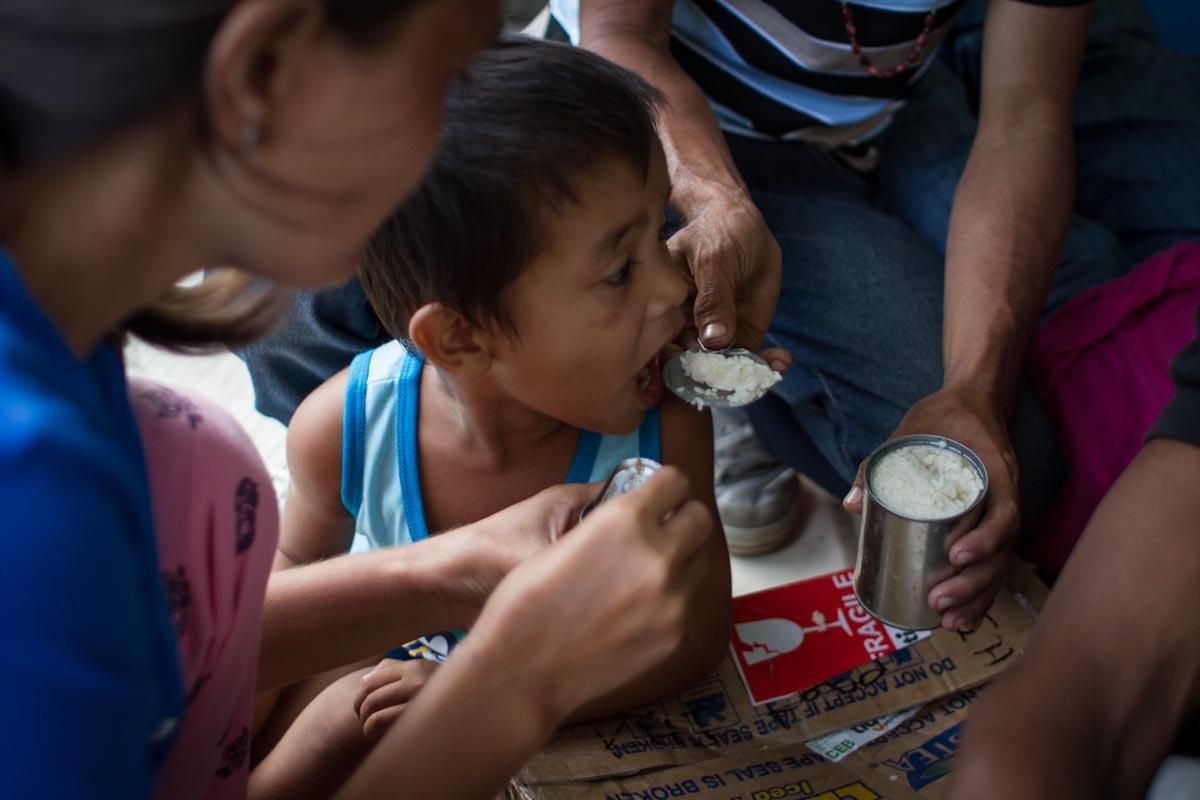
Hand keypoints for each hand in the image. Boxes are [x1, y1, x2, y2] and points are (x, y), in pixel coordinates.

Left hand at [355, 658, 440, 739]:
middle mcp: (417, 681)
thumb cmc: (443, 688)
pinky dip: (375, 732)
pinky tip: (378, 736)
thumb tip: (365, 681)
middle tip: (362, 720)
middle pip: (371, 697)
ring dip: (367, 725)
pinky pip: (387, 727)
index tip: (359, 707)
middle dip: (360, 711)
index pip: (372, 681)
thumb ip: (393, 669)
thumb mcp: (422, 670)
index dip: (359, 696)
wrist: (476, 698)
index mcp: (415, 666)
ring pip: (376, 715)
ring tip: (369, 730)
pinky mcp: (421, 722)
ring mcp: (420, 702)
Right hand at [464, 467, 713, 724]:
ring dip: (679, 557)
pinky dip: (667, 599)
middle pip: (700, 518)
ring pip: (698, 562)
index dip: (665, 485)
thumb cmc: (525, 601)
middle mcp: (658, 555)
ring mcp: (672, 599)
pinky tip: (634, 608)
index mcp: (626, 520)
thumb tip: (632, 513)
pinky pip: (683, 604)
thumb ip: (608, 521)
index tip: (660, 492)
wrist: (520, 669)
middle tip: (664, 524)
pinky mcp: (673, 636)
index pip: (676, 481)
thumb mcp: (561, 536)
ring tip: (646, 569)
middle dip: (684, 516)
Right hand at [669, 180, 784, 366]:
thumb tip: (712, 340)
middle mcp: (685, 327)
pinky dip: (767, 363)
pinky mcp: (741, 334)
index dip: (682, 367)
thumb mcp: (714, 260)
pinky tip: (782, 360)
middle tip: (743, 380)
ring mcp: (715, 334)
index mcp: (665, 309)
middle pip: (695, 365)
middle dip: (720, 378)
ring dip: (749, 374)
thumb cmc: (718, 232)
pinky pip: (750, 357)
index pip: (667, 345)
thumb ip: (713, 300)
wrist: (742, 222)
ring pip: (726, 367)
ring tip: (772, 365)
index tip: (706, 377)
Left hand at [843, 386, 1018, 630]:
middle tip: (939, 601)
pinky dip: (981, 592)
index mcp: (994, 472)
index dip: (985, 540)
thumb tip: (851, 506)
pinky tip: (965, 618)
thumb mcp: (906, 432)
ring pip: (1001, 564)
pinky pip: (994, 562)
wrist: (973, 401)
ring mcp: (1002, 513)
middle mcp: (1006, 496)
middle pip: (1003, 551)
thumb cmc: (940, 418)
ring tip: (950, 622)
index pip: (1003, 513)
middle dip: (973, 583)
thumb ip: (875, 466)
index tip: (955, 555)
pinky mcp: (993, 524)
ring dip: (978, 597)